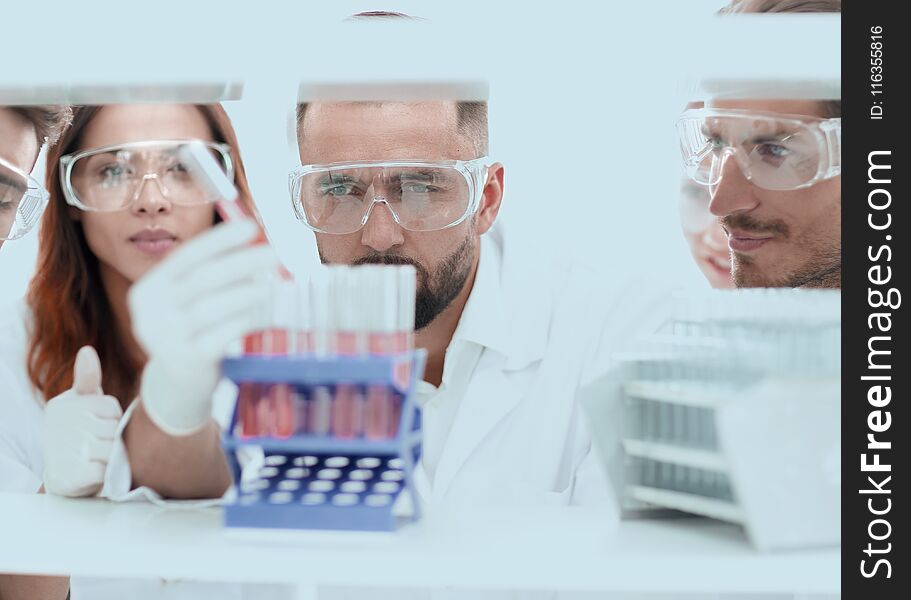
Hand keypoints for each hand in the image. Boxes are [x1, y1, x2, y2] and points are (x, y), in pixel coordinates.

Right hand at [43, 346, 122, 496]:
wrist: (64, 479)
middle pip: (115, 427)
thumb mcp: (82, 404)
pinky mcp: (75, 474)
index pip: (110, 406)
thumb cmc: (79, 434)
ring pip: (115, 448)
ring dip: (113, 456)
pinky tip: (95, 472)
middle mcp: (62, 426)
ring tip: (96, 458)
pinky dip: (108, 472)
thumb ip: (87, 379)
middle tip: (96, 446)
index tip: (95, 426)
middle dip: (114, 438)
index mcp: (63, 405)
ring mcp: (67, 450)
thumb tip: (87, 350)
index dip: (111, 419)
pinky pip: (109, 468)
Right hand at [129, 220, 277, 435]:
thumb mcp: (191, 300)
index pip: (186, 256)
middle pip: (201, 279)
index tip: (251, 227)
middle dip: (242, 262)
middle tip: (275, 254)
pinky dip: (247, 320)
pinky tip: (266, 314)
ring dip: (247, 292)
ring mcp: (165, 338)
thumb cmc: (194, 330)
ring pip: (211, 307)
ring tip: (273, 285)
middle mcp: (150, 312)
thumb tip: (257, 241)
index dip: (220, 240)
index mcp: (150, 288)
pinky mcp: (187, 359)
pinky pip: (222, 334)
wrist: (180, 384)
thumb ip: (214, 272)